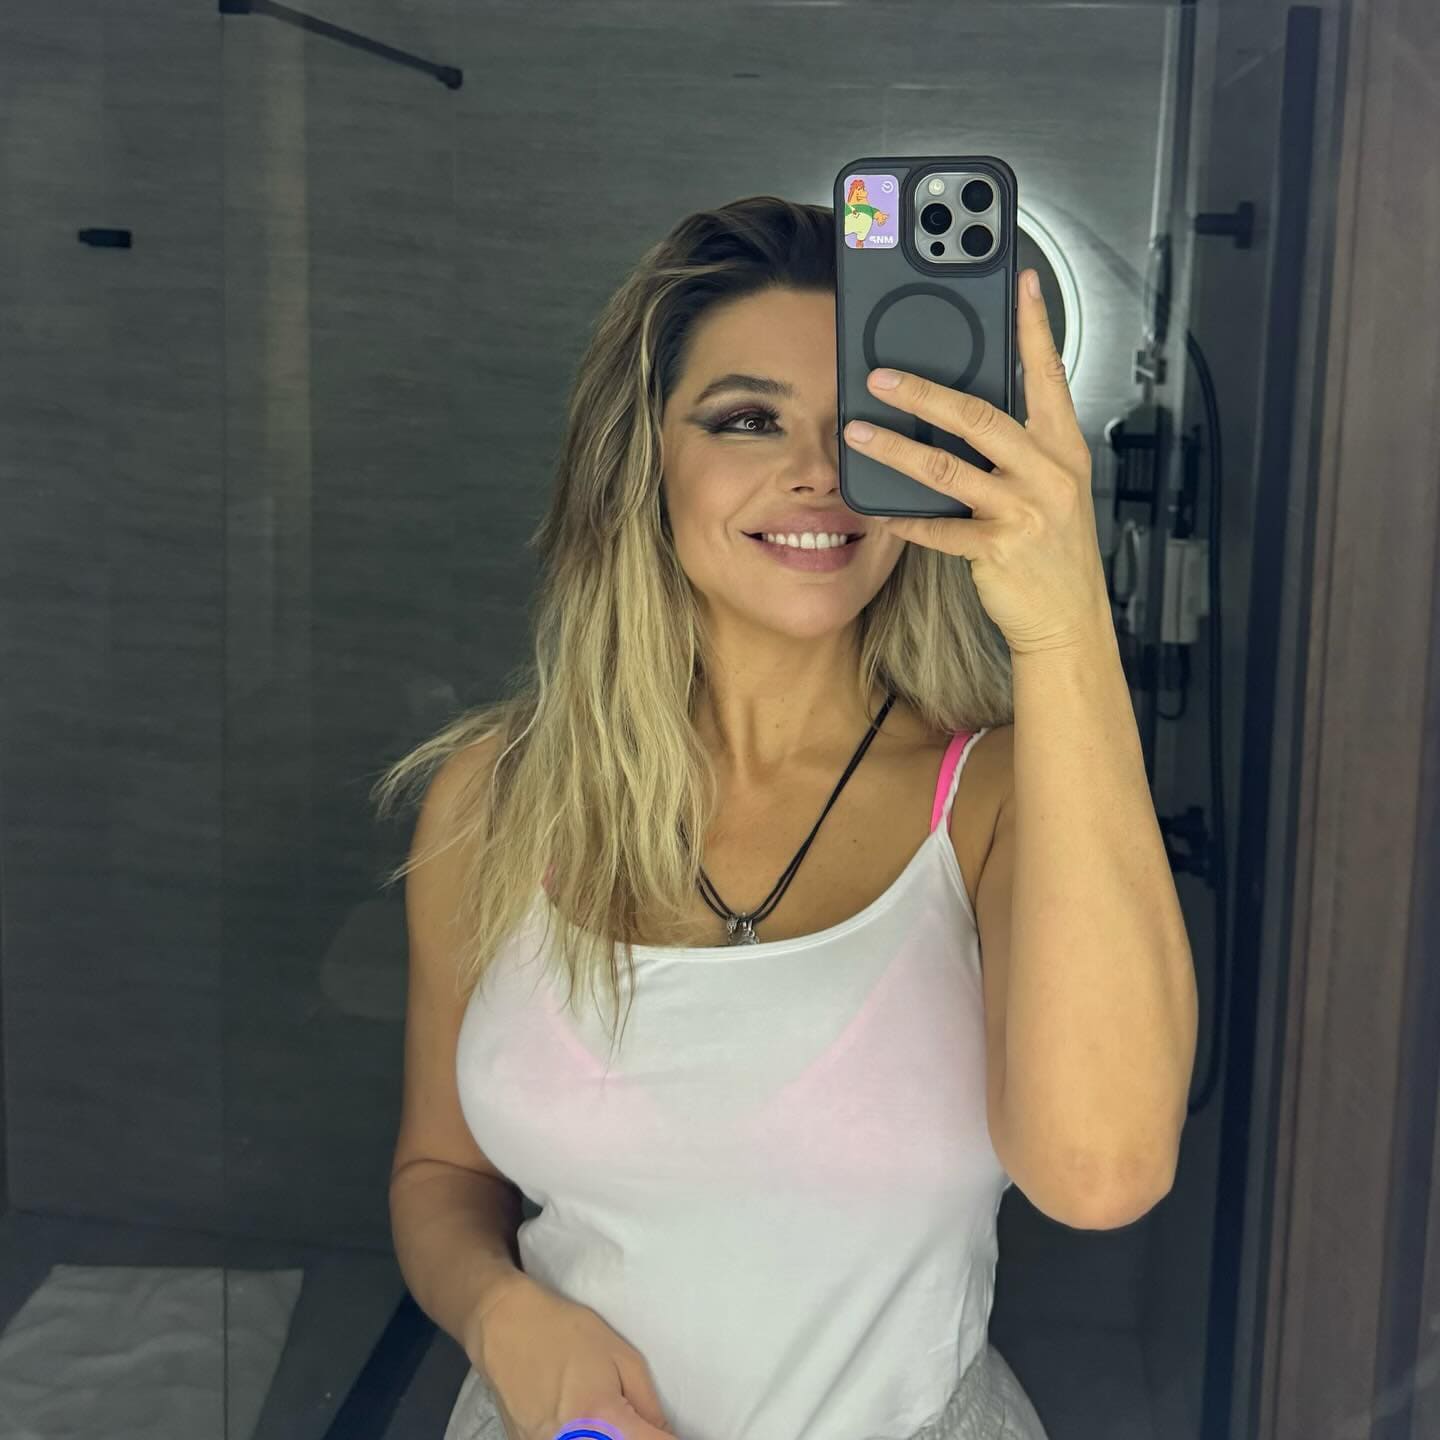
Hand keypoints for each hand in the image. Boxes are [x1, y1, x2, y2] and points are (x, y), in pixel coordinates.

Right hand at [468, 1272, 675, 1439]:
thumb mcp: (621, 1356)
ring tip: (599, 1410)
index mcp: (601, 1420)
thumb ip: (648, 1404)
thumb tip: (664, 1434)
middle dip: (636, 1435)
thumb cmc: (565, 1332)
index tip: (671, 1433)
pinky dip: (581, 1436)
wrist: (504, 1327)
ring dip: (608, 1434)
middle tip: (635, 1419)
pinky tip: (578, 1418)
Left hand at [842, 267, 1111, 656]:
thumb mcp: (1052, 488)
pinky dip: (906, 519)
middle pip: (980, 416)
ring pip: (949, 468)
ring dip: (896, 449)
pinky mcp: (999, 549)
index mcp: (1063, 448)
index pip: (1049, 375)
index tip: (1025, 283)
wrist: (1069, 618)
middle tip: (880, 376)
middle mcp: (1048, 473)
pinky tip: (879, 511)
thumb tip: (964, 413)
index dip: (1036, 327)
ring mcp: (1025, 511)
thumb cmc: (1054, 551)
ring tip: (858, 433)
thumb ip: (1020, 449)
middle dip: (925, 392)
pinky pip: (940, 529)